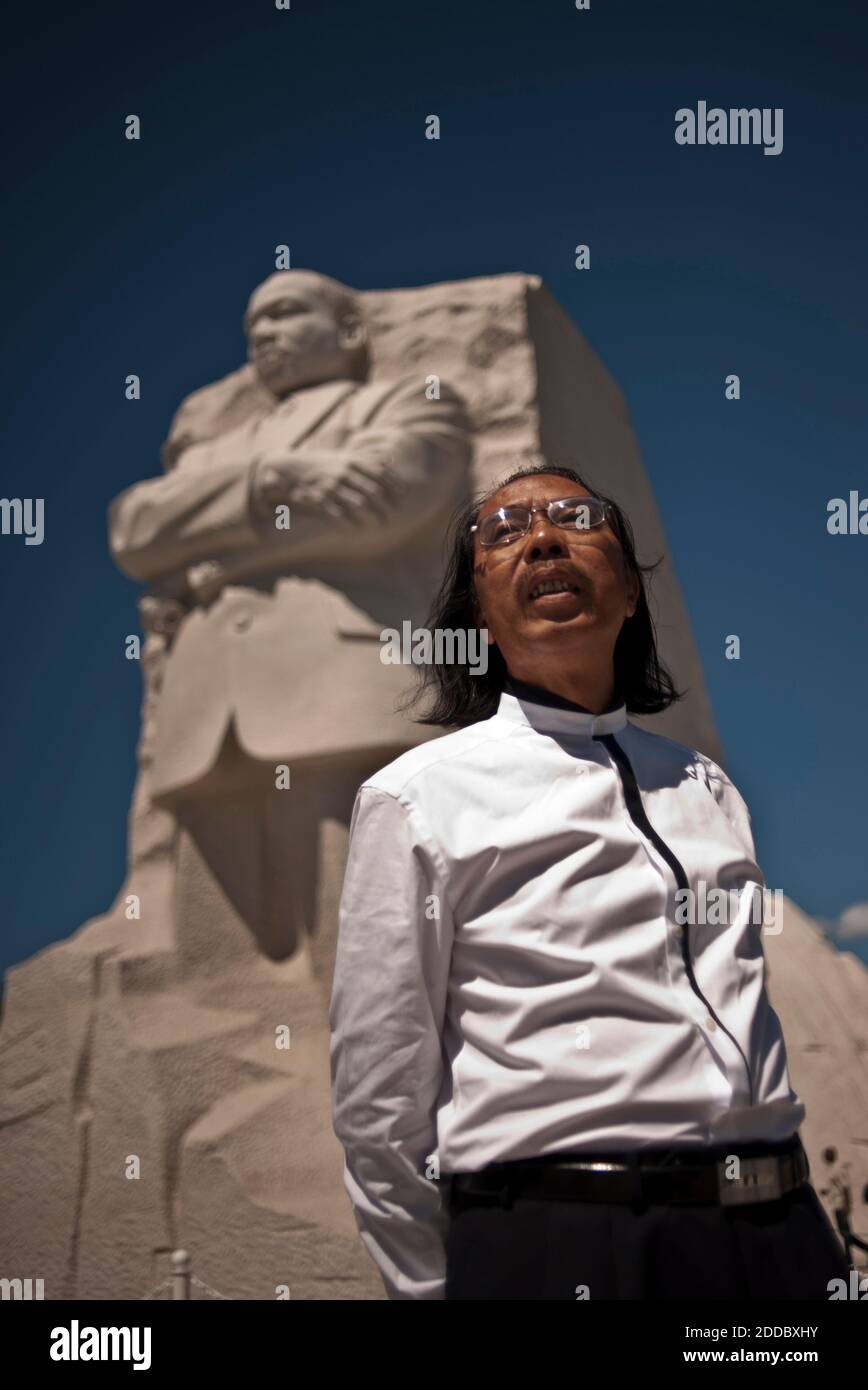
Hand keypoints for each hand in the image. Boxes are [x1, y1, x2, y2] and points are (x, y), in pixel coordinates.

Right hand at [253, 454, 397, 524]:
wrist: (291, 468)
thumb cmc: (323, 464)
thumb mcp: (345, 456)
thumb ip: (367, 458)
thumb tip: (391, 459)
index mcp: (352, 461)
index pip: (379, 473)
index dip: (393, 486)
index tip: (402, 497)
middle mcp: (344, 472)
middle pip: (372, 491)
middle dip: (385, 506)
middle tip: (393, 517)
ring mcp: (332, 485)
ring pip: (357, 503)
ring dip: (370, 517)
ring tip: (378, 526)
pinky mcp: (319, 497)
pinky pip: (337, 513)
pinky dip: (347, 523)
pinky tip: (354, 530)